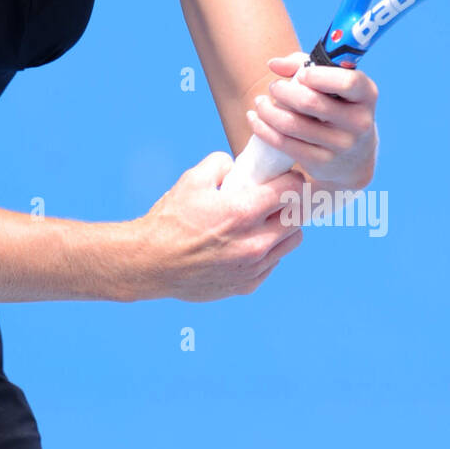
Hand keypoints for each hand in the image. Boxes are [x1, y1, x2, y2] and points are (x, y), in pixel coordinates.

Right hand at [130, 151, 306, 302]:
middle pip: (298, 218)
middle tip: (277, 198)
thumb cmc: (170, 221)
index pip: (292, 191)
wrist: (151, 263)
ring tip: (265, 221)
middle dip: (291, 203)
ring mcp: (253, 267)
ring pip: (291, 242)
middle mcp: (254, 242)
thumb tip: (237, 166)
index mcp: (242, 212)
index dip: (292, 179)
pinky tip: (249, 242)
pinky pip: (274, 262)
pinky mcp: (247, 284)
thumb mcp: (192, 180)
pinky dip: (268, 250)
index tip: (286, 177)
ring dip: (283, 228)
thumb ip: (220, 164)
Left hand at [246, 54, 378, 189]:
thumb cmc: (338, 106)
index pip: (348, 82)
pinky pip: (283, 143)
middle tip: (274, 87)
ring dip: (268, 109)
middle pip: (309, 102)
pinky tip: (255, 118)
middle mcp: (359, 121)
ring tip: (261, 102)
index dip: (318, 76)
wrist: (354, 158)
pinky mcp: (321, 162)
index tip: (301, 75)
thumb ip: (304, 64)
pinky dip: (263, 128)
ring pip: (291, 124)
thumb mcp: (332, 83)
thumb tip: (273, 64)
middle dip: (282, 91)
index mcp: (367, 95)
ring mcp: (341, 145)